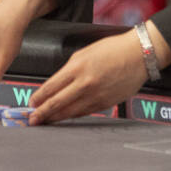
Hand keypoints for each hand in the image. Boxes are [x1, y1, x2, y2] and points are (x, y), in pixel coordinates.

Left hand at [28, 32, 147, 124]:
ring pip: (70, 111)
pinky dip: (73, 115)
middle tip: (32, 119)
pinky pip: (85, 112)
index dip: (39, 97)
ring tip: (46, 121)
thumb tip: (57, 84)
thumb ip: (70, 69)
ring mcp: (96, 95)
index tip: (31, 103)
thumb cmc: (113, 49)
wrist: (138, 55)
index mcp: (77, 67)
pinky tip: (65, 117)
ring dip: (56, 117)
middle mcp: (85, 83)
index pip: (51, 87)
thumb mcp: (84, 53)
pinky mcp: (106, 103)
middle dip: (42, 113)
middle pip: (57, 103)